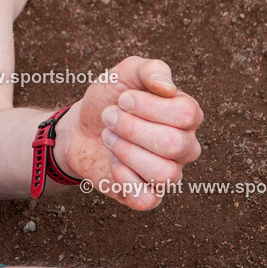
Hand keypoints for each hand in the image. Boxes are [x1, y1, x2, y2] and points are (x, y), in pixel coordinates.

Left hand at [58, 57, 202, 210]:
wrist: (80, 128)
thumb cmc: (108, 99)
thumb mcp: (124, 73)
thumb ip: (149, 70)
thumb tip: (168, 88)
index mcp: (186, 115)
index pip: (186, 114)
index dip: (148, 106)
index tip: (123, 99)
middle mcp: (184, 146)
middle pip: (173, 144)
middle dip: (131, 127)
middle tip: (109, 117)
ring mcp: (169, 173)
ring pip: (164, 173)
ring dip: (124, 150)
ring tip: (108, 137)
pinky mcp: (148, 196)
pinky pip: (146, 197)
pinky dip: (123, 177)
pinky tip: (113, 162)